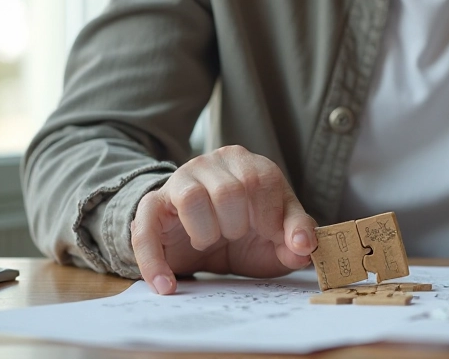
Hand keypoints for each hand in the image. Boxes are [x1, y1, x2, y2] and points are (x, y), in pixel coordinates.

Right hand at [130, 145, 317, 294]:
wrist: (203, 242)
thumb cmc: (248, 235)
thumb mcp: (277, 239)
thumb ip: (296, 239)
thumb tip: (303, 247)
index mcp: (250, 164)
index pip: (264, 179)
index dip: (270, 216)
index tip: (270, 237)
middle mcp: (213, 163)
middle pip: (228, 190)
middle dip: (237, 226)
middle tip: (235, 238)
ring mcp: (180, 180)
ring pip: (191, 198)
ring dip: (205, 233)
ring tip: (209, 243)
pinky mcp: (151, 205)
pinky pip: (145, 229)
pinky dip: (156, 262)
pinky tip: (168, 286)